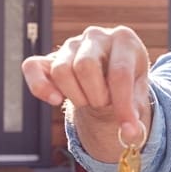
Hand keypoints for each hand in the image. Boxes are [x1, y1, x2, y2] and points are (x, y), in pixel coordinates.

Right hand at [22, 25, 150, 143]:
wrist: (110, 78)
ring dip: (75, 96)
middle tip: (104, 104)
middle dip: (96, 96)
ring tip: (88, 100)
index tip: (128, 129)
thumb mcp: (138, 96)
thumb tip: (130, 135)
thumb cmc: (127, 85)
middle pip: (85, 67)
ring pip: (61, 71)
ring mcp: (71, 44)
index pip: (120, 72)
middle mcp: (96, 35)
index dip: (123, 105)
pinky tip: (56, 99)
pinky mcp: (49, 57)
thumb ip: (135, 114)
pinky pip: (32, 67)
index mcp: (124, 39)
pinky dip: (40, 87)